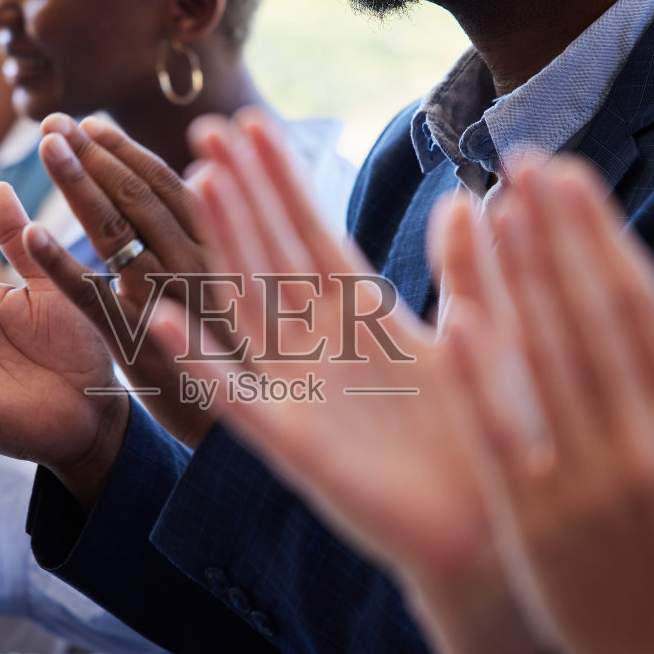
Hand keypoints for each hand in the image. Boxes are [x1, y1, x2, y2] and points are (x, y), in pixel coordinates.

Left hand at [21, 112, 224, 445]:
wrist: (247, 439)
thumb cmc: (249, 365)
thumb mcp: (243, 296)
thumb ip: (214, 241)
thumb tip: (192, 183)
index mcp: (223, 251)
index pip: (171, 184)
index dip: (126, 149)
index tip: (91, 123)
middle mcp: (199, 268)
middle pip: (140, 196)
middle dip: (94, 152)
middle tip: (54, 121)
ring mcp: (170, 305)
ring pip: (118, 232)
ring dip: (78, 183)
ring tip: (45, 146)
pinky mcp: (140, 346)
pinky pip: (93, 297)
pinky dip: (61, 264)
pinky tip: (30, 235)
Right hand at [139, 109, 491, 581]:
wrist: (492, 530)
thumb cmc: (488, 438)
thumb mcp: (484, 339)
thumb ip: (470, 271)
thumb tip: (471, 196)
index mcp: (366, 320)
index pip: (312, 233)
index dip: (281, 180)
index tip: (251, 123)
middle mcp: (323, 348)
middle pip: (271, 254)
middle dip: (243, 191)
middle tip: (208, 126)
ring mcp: (303, 392)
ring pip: (250, 306)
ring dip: (226, 245)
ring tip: (202, 182)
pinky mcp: (295, 444)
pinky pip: (235, 396)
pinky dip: (198, 361)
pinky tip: (162, 318)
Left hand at [439, 163, 653, 653]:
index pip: (639, 303)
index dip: (600, 231)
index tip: (568, 171)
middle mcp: (646, 440)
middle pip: (590, 314)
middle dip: (554, 231)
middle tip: (521, 159)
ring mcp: (589, 481)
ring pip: (547, 360)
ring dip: (518, 279)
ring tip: (493, 206)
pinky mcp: (536, 522)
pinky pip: (502, 436)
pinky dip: (481, 376)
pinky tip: (457, 314)